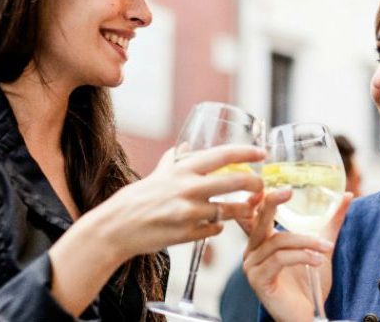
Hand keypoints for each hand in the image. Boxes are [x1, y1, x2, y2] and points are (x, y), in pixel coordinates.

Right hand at [87, 144, 264, 260]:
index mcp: (184, 169)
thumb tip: (185, 146)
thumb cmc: (137, 198)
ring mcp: (191, 213)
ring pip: (231, 210)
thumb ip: (174, 159)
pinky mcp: (190, 234)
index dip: (247, 153)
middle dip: (256, 184)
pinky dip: (219, 226)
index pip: (224, 155)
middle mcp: (190, 188)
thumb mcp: (158, 173)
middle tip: (261, 187)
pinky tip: (215, 223)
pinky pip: (216, 229)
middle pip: (237, 182)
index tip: (261, 153)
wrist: (118, 227)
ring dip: (243, 209)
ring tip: (247, 208)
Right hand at [243, 190, 351, 321]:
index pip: (251, 215)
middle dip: (271, 203)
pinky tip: (317, 260)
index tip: (265, 185)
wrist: (308, 315)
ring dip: (306, 241)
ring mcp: (252, 266)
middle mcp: (251, 251)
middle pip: (258, 221)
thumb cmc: (308, 283)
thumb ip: (330, 222)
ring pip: (278, 241)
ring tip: (326, 247)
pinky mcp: (259, 279)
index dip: (255, 199)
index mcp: (260, 241)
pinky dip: (302, 256)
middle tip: (287, 191)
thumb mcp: (320, 246)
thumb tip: (347, 196)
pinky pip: (280, 259)